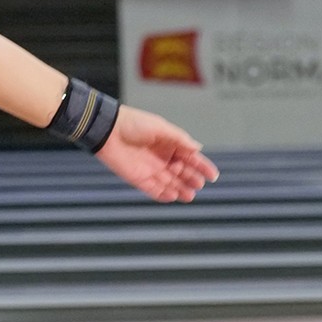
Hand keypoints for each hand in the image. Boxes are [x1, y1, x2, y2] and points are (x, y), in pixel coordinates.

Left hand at [96, 105, 218, 202]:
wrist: (107, 130)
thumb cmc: (133, 124)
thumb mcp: (160, 128)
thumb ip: (179, 139)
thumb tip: (198, 148)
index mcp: (170, 144)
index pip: (190, 158)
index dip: (202, 166)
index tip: (213, 176)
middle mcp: (162, 158)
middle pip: (182, 172)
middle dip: (191, 179)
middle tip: (199, 184)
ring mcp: (151, 169)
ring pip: (170, 183)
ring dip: (180, 190)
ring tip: (190, 196)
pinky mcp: (138, 179)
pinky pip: (153, 190)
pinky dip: (163, 195)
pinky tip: (173, 197)